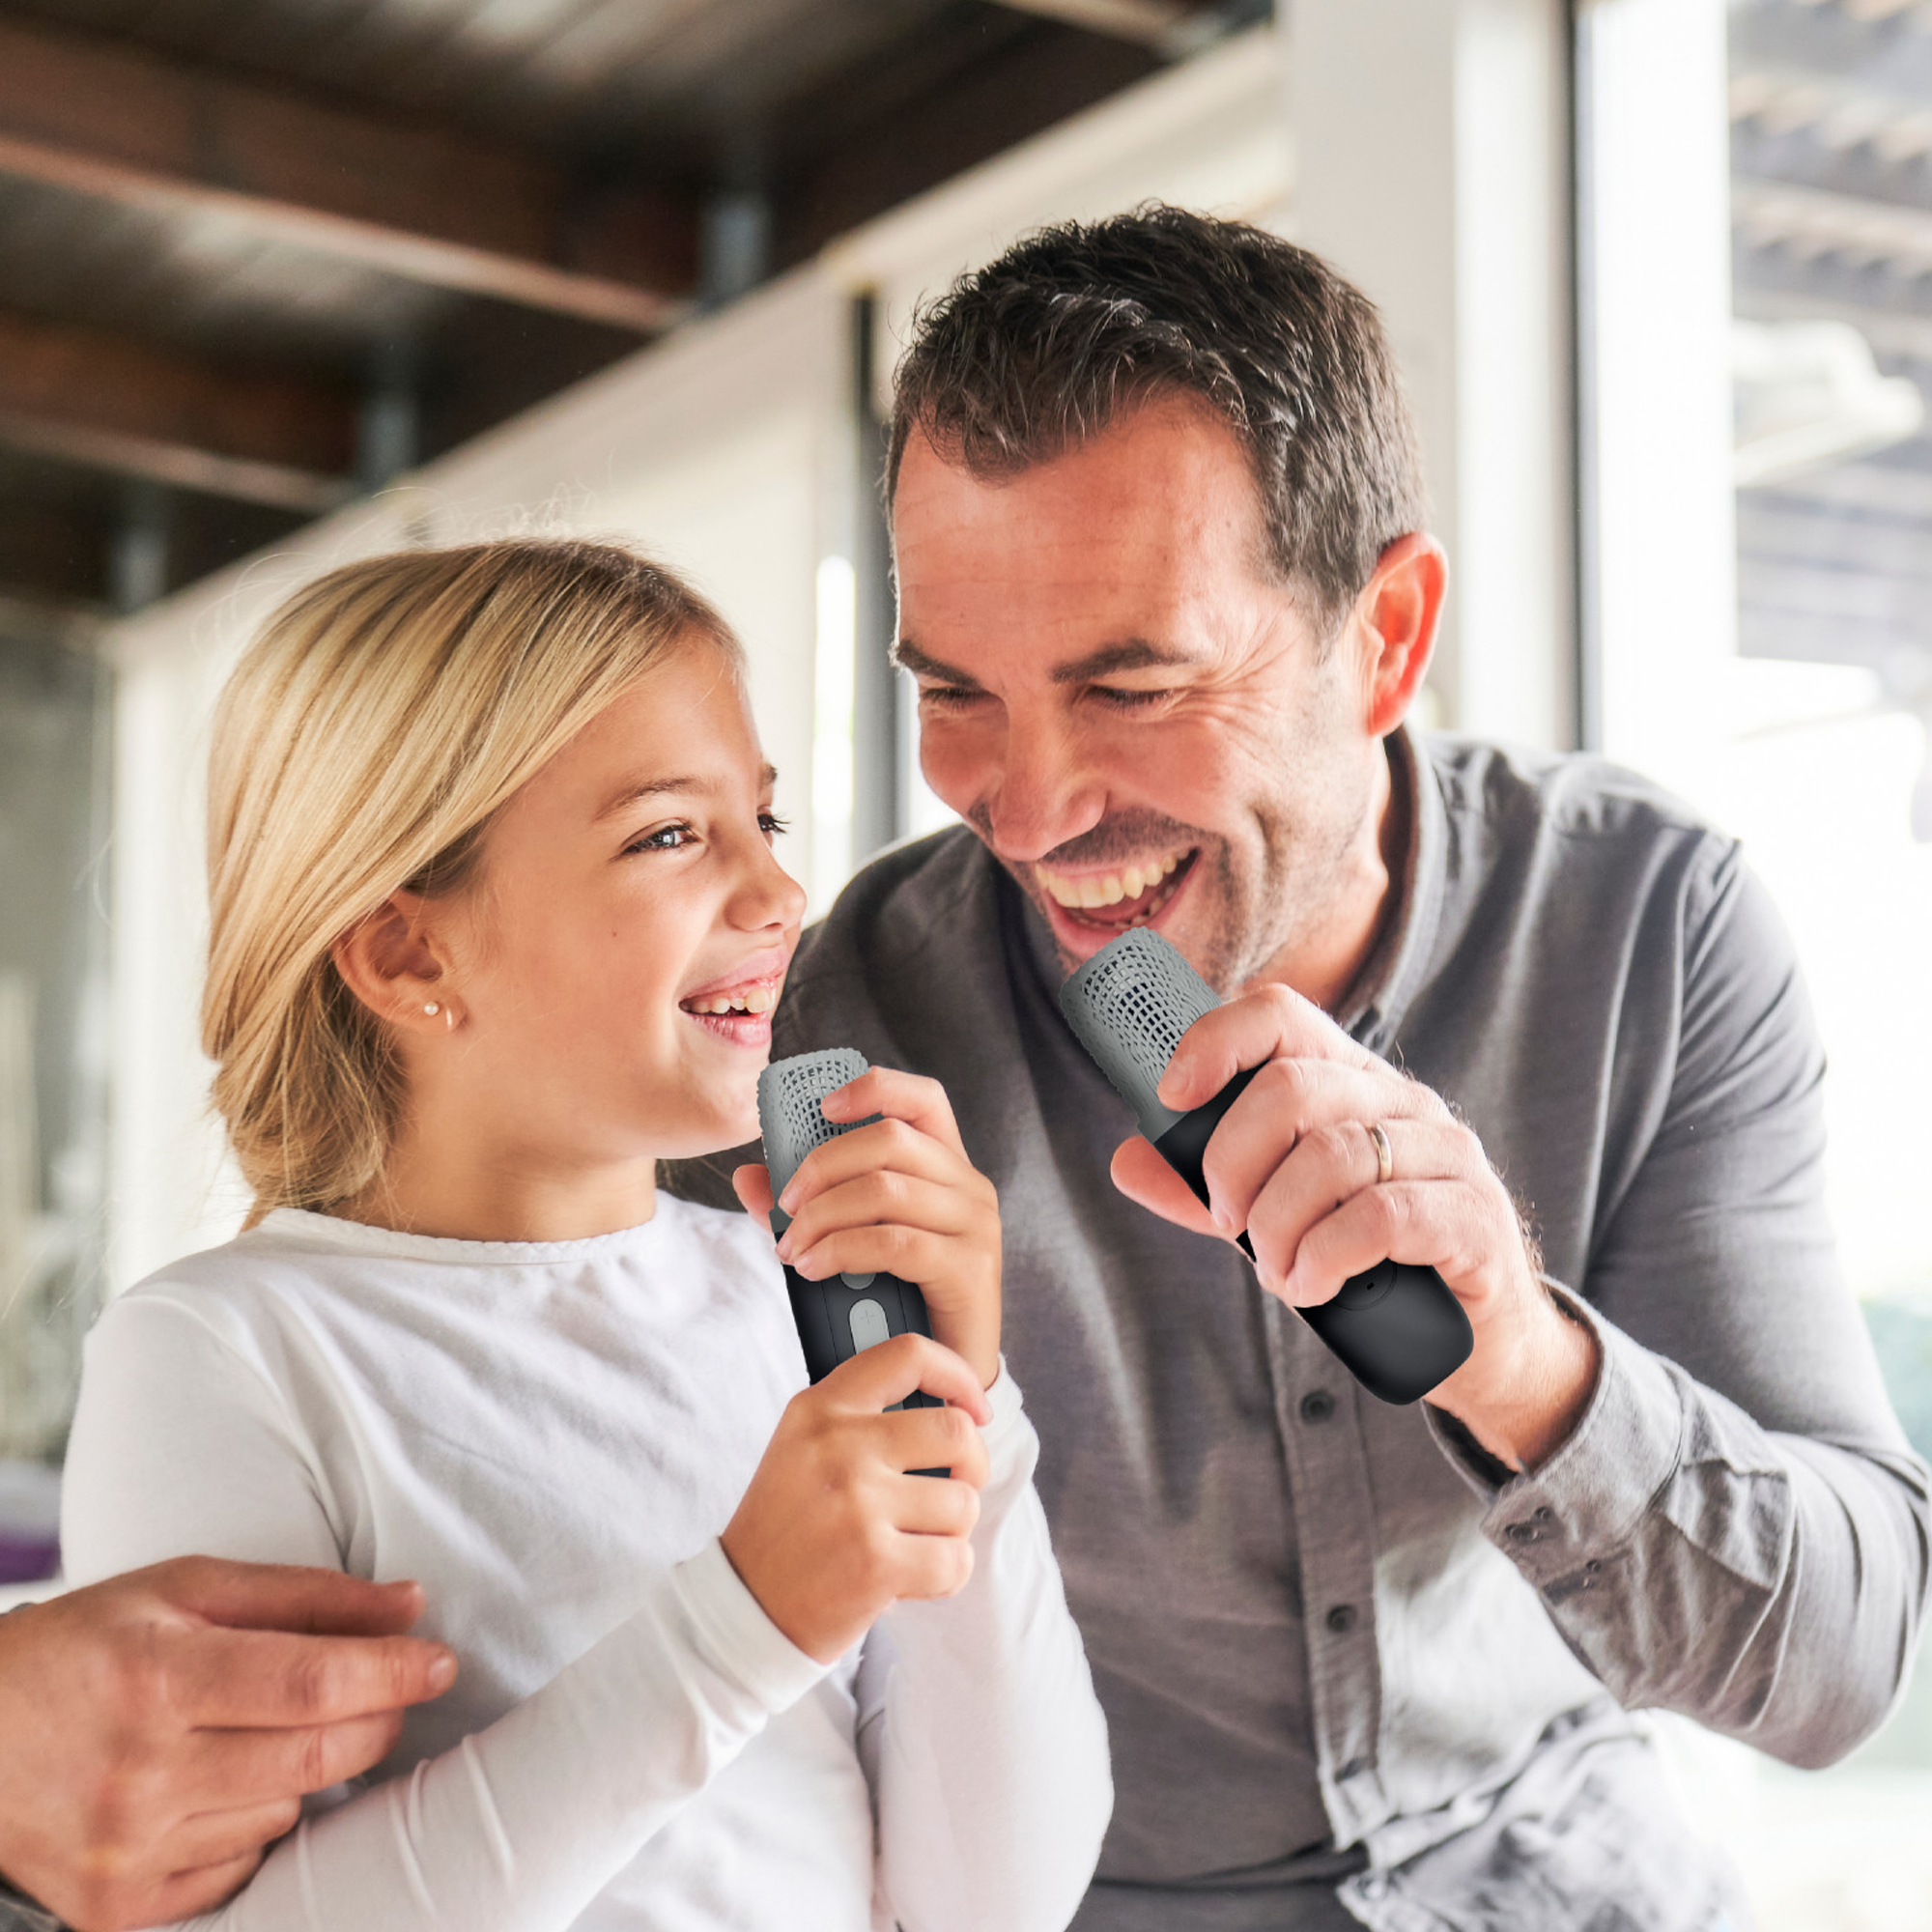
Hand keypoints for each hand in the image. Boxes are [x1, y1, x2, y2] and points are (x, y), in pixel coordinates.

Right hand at [0, 1557, 456, 1931]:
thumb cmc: (86, 1648)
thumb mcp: (182, 1589)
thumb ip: (304, 1595)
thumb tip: (410, 1604)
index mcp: (156, 1678)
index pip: (312, 1682)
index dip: (392, 1670)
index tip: (440, 1659)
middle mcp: (140, 1774)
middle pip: (317, 1754)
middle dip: (378, 1717)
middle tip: (393, 1686)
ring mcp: (128, 1853)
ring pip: (286, 1809)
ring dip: (307, 1767)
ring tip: (258, 1729)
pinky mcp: (120, 1910)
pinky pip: (242, 1865)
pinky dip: (255, 1822)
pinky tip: (220, 1784)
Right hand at [720, 1333, 991, 1662]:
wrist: (744, 1605)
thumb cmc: (788, 1525)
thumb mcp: (802, 1446)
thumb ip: (861, 1416)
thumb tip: (953, 1403)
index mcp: (820, 1408)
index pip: (908, 1355)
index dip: (956, 1375)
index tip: (973, 1407)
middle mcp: (838, 1446)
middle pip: (957, 1431)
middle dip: (973, 1466)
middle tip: (953, 1488)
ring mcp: (857, 1504)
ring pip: (964, 1503)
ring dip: (952, 1532)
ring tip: (912, 1542)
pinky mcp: (875, 1563)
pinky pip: (958, 1559)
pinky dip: (947, 1575)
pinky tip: (910, 1578)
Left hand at [732, 1065, 1002, 1388]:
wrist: (941, 1377)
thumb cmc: (895, 1303)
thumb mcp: (845, 1241)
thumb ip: (803, 1207)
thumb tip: (748, 1175)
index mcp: (945, 1167)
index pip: (922, 1098)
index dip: (873, 1088)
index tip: (821, 1107)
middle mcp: (968, 1186)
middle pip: (890, 1139)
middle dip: (822, 1165)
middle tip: (784, 1205)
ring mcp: (976, 1225)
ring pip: (885, 1189)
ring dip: (823, 1216)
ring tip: (792, 1247)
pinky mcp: (971, 1268)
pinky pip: (894, 1241)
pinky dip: (842, 1250)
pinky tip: (814, 1268)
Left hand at [1110, 980, 1598, 1466]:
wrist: (1474, 1342)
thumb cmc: (1367, 1262)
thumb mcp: (1276, 1218)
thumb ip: (1206, 1190)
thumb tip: (1125, 1160)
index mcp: (1348, 1082)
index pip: (1280, 1016)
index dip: (1216, 1041)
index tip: (1172, 1095)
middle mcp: (1400, 1101)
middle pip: (1292, 1087)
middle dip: (1234, 1163)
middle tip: (1228, 1222)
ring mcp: (1446, 1153)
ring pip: (1331, 1155)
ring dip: (1278, 1226)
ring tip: (1278, 1272)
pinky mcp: (1474, 1215)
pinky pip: (1381, 1215)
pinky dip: (1326, 1256)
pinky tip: (1312, 1287)